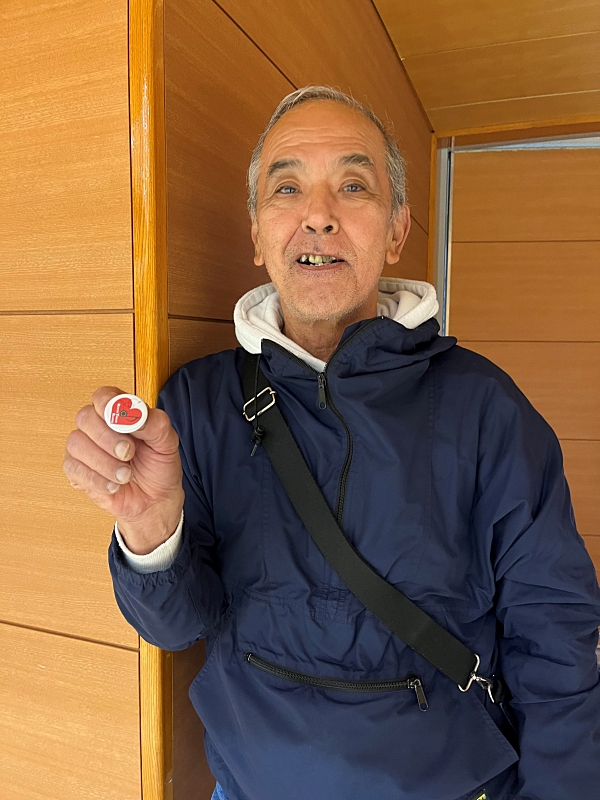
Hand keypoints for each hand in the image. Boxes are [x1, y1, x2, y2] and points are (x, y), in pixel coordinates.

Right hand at [63, 386, 184, 553]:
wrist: (155, 500)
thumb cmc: (158, 466)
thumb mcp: (167, 442)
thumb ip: (155, 423)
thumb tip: (136, 415)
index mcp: (119, 412)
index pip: (103, 396)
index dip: (108, 405)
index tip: (121, 421)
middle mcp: (98, 426)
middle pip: (85, 417)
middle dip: (107, 438)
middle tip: (128, 453)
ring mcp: (84, 448)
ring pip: (76, 443)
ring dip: (104, 462)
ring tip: (125, 475)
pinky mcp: (76, 470)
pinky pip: (73, 468)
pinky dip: (97, 479)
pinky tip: (114, 485)